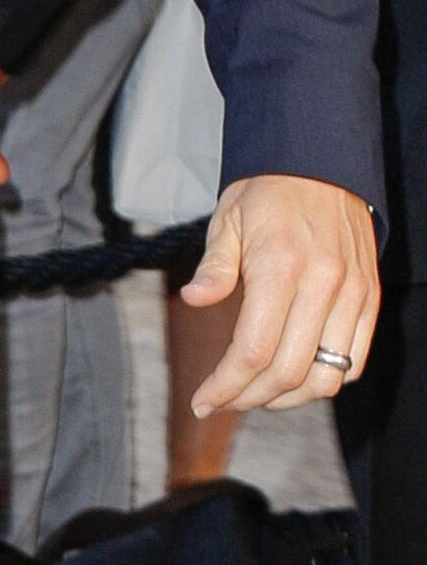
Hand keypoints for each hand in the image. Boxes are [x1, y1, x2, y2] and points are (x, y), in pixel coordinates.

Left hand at [182, 173, 378, 415]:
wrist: (320, 162)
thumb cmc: (265, 192)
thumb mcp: (227, 219)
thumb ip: (214, 266)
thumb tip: (194, 300)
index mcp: (280, 267)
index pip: (253, 349)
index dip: (227, 384)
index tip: (203, 400)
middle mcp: (323, 286)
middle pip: (290, 372)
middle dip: (252, 398)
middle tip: (223, 401)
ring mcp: (353, 295)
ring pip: (327, 376)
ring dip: (290, 398)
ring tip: (256, 395)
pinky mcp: (371, 300)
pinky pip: (355, 360)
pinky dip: (326, 380)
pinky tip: (296, 379)